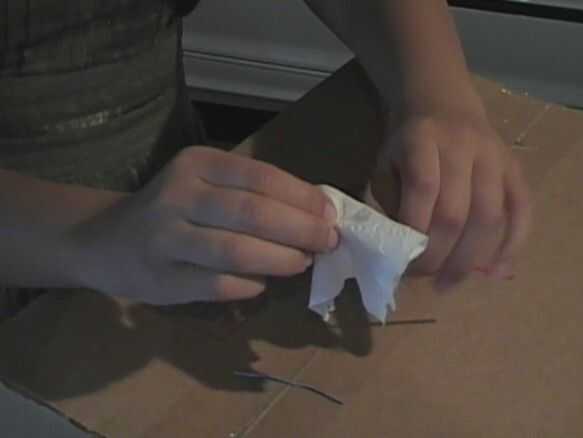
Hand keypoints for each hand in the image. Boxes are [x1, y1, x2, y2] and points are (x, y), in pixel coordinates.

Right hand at [69, 147, 337, 303]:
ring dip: (281, 260)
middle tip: (328, 242)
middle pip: (254, 213)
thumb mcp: (205, 184)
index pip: (261, 177)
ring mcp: (166, 238)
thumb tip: (315, 212)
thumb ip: (252, 193)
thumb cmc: (172, 210)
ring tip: (303, 263)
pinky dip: (249, 286)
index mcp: (196, 164)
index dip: (303, 197)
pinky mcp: (161, 279)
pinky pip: (219, 285)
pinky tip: (261, 284)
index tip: (331, 214)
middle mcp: (177, 195)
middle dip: (302, 230)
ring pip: (238, 252)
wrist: (106, 241)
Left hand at [375, 106, 531, 288]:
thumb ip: (391, 204)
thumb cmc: (406, 142)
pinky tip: (497, 269)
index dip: (415, 234)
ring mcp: (494, 156)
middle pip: (457, 213)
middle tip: (426, 278)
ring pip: (490, 216)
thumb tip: (401, 253)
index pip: (422, 193)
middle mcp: (462, 146)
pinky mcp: (514, 167)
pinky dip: (513, 242)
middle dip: (440, 256)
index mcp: (422, 141)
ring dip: (472, 258)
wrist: (442, 100)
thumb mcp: (384, 165)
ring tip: (452, 282)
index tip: (404, 263)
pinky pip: (522, 209)